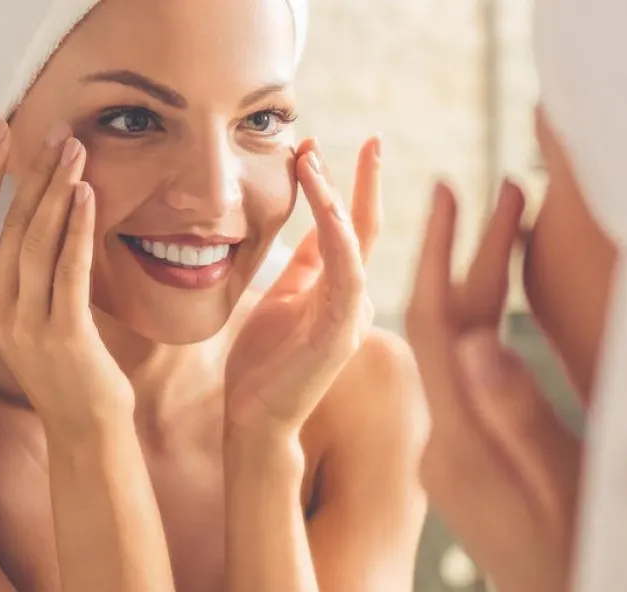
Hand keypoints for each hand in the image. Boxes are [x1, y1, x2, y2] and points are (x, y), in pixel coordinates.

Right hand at [0, 120, 133, 431]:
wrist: (82, 422)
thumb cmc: (54, 359)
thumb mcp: (10, 308)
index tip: (1, 128)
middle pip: (9, 224)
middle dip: (33, 172)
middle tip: (57, 130)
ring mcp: (27, 322)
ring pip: (37, 242)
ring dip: (57, 191)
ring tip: (76, 151)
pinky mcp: (64, 334)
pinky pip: (69, 271)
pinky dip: (78, 230)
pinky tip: (87, 195)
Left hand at [223, 138, 380, 438]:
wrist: (254, 419)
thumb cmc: (264, 364)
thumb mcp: (282, 297)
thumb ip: (302, 264)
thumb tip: (314, 222)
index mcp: (338, 290)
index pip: (349, 227)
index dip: (343, 185)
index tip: (322, 144)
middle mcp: (354, 298)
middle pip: (365, 228)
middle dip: (368, 181)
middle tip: (372, 138)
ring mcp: (351, 315)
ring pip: (353, 243)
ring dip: (338, 198)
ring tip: (317, 159)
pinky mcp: (341, 332)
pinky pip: (345, 273)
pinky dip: (338, 236)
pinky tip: (326, 206)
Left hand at [404, 180, 582, 591]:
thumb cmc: (570, 547)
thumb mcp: (555, 478)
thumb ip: (518, 412)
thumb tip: (480, 341)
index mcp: (458, 436)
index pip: (435, 326)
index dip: (441, 254)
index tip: (446, 189)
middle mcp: (443, 433)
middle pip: (449, 326)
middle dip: (473, 254)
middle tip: (492, 188)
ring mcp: (452, 441)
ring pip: (460, 346)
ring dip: (483, 284)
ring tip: (511, 221)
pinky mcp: (466, 449)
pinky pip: (467, 372)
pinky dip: (487, 324)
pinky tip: (505, 296)